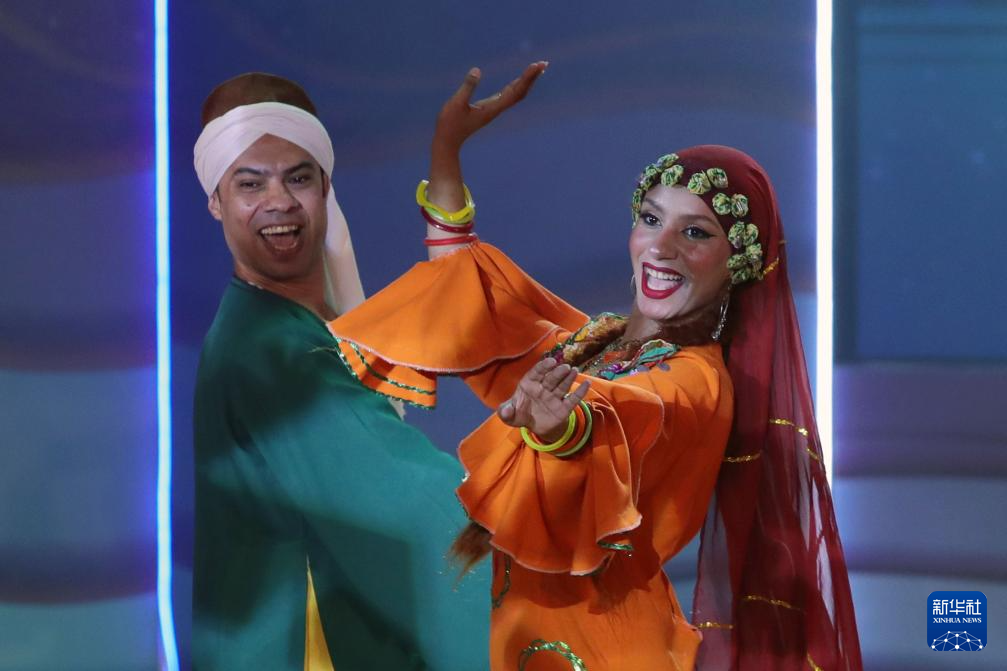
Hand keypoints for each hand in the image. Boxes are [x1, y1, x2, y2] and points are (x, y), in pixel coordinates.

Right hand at [433, 61, 547, 152]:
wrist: (448, 141)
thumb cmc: (450, 123)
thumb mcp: (456, 103)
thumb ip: (467, 87)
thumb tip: (476, 70)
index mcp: (493, 107)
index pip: (515, 90)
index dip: (527, 77)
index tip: (536, 65)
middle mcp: (497, 108)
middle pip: (521, 92)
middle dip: (532, 77)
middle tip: (544, 63)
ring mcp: (494, 108)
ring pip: (517, 94)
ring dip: (528, 81)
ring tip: (538, 68)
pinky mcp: (489, 108)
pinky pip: (509, 95)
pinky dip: (518, 86)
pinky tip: (520, 80)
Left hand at [498, 358, 589, 443]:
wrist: (534, 426)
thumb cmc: (520, 414)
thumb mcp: (509, 415)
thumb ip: (505, 412)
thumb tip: (505, 410)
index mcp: (529, 385)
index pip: (537, 373)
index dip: (543, 367)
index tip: (551, 362)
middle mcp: (543, 388)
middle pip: (551, 379)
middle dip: (557, 373)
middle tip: (565, 367)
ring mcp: (554, 397)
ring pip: (562, 386)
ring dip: (569, 378)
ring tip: (574, 371)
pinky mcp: (563, 408)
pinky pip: (572, 399)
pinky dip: (580, 392)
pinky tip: (587, 383)